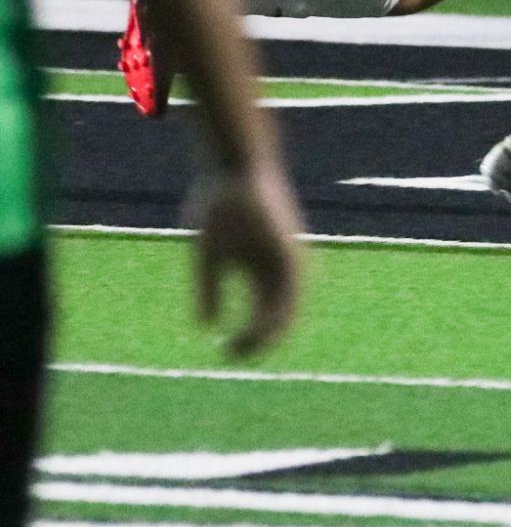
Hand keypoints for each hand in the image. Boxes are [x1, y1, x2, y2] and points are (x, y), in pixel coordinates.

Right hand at [186, 161, 303, 357]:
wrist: (237, 168)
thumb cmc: (220, 205)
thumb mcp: (210, 255)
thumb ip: (210, 290)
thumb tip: (204, 326)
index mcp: (263, 270)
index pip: (263, 314)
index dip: (247, 336)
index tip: (226, 352)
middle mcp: (281, 268)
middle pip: (276, 315)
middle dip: (256, 340)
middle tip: (233, 358)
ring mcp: (289, 259)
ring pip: (286, 307)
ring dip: (267, 332)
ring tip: (246, 349)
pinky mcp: (290, 249)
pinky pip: (288, 288)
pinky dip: (276, 310)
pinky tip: (261, 326)